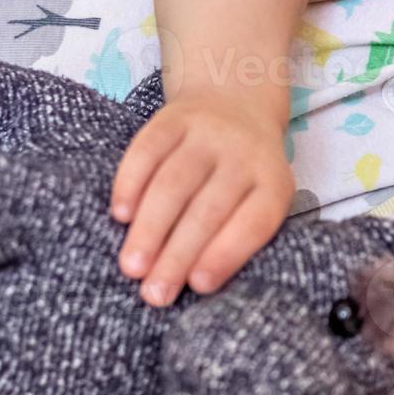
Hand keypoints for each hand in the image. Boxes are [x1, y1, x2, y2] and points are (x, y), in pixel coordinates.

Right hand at [111, 93, 294, 305]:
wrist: (236, 100)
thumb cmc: (245, 173)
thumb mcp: (260, 196)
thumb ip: (237, 232)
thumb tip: (193, 284)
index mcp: (273, 183)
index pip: (255, 222)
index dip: (226, 254)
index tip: (197, 286)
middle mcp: (244, 154)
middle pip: (209, 209)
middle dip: (178, 255)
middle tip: (154, 294)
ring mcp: (207, 132)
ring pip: (174, 182)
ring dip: (151, 228)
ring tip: (132, 266)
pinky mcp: (173, 117)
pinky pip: (147, 150)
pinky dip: (131, 183)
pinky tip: (120, 214)